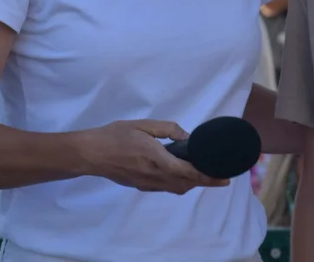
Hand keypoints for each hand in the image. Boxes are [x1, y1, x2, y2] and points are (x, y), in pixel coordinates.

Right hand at [80, 120, 229, 194]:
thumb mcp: (142, 125)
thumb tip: (186, 137)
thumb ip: (167, 129)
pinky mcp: (140, 186)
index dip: (207, 176)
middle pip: (186, 184)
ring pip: (176, 188)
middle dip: (205, 182)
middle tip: (221, 177)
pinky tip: (181, 176)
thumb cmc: (115, 135)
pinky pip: (165, 188)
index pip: (187, 171)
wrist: (90, 153)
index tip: (223, 177)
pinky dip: (178, 184)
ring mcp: (146, 183)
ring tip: (204, 176)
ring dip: (192, 184)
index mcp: (156, 158)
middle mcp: (153, 175)